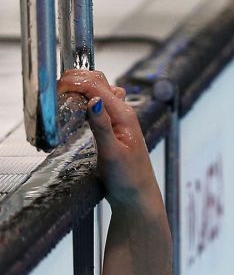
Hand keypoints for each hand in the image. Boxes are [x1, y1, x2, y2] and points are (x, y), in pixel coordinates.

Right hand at [57, 69, 157, 208]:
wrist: (137, 196)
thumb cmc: (128, 179)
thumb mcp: (111, 154)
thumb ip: (102, 127)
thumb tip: (93, 101)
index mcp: (124, 116)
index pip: (96, 86)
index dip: (74, 83)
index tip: (55, 90)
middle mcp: (123, 112)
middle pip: (98, 81)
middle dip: (75, 78)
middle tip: (55, 89)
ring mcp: (119, 118)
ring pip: (98, 88)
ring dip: (80, 85)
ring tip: (61, 93)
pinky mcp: (112, 124)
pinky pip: (98, 101)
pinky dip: (84, 96)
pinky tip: (74, 103)